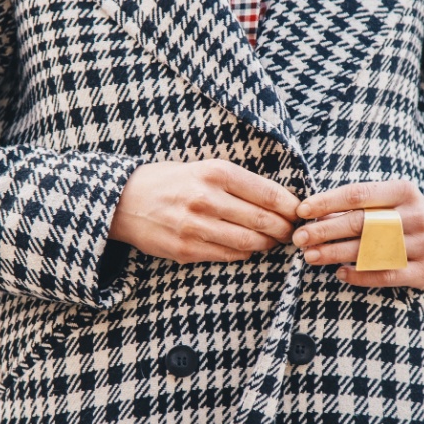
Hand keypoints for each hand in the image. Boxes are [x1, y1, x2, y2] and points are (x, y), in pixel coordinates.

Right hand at [109, 159, 301, 264]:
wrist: (123, 201)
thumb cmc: (170, 182)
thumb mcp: (203, 168)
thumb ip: (238, 182)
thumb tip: (280, 200)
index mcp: (215, 172)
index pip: (270, 193)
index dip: (292, 207)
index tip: (300, 212)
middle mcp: (206, 198)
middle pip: (264, 221)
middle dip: (285, 229)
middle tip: (292, 232)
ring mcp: (195, 227)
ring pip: (250, 243)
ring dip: (267, 244)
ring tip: (272, 240)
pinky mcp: (186, 250)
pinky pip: (229, 256)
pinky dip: (245, 253)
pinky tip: (246, 247)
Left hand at [293, 179, 423, 289]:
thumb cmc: (411, 216)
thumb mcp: (393, 200)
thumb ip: (361, 205)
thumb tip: (315, 213)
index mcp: (403, 191)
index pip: (358, 195)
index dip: (326, 202)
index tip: (301, 211)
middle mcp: (415, 215)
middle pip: (361, 223)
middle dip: (325, 230)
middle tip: (299, 237)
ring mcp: (422, 244)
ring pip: (370, 250)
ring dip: (335, 254)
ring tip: (310, 256)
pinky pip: (385, 274)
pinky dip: (359, 275)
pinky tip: (340, 273)